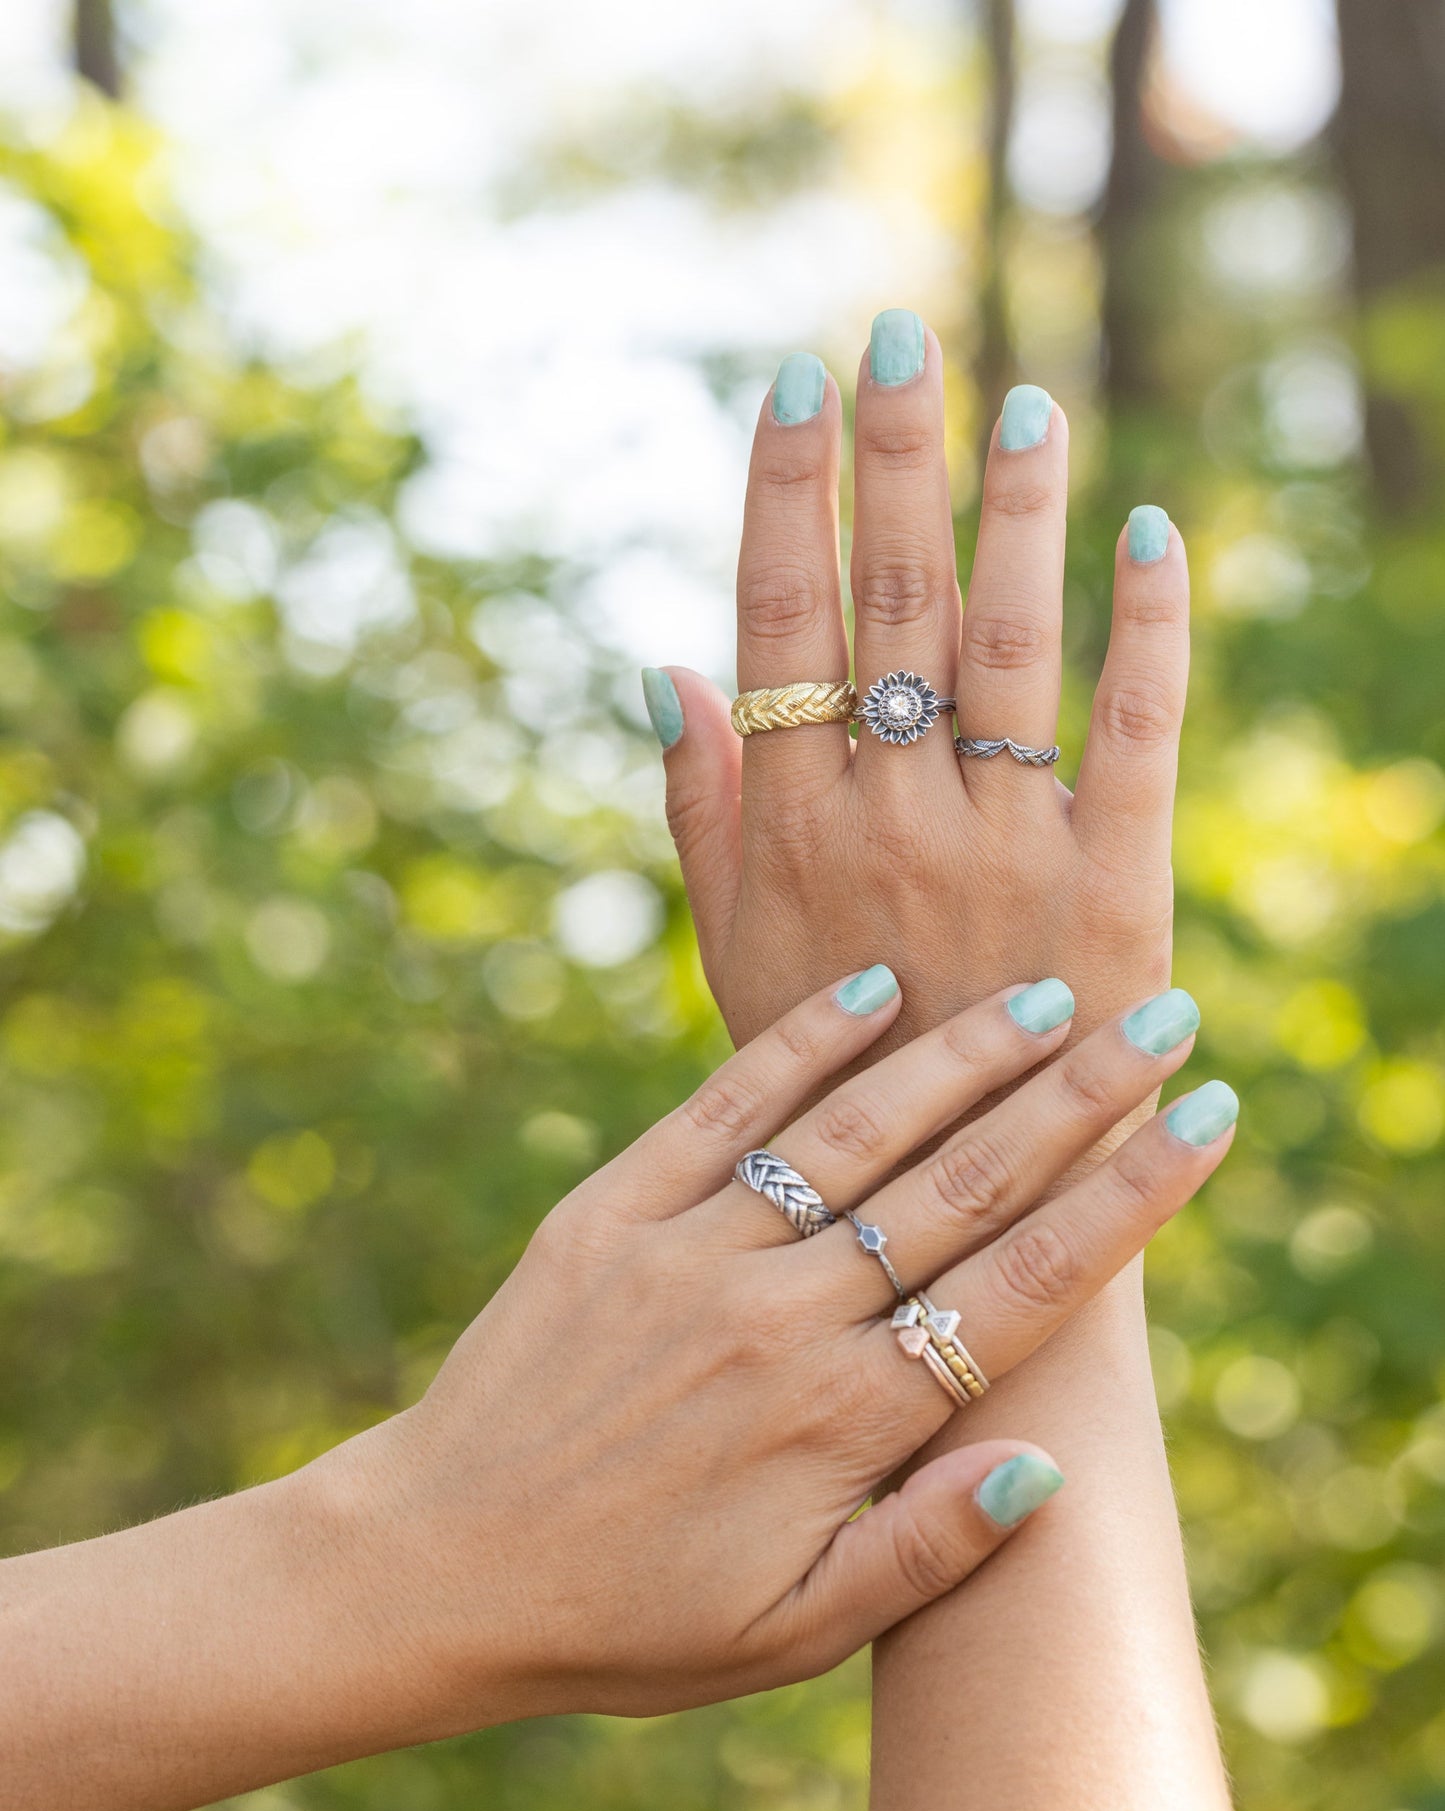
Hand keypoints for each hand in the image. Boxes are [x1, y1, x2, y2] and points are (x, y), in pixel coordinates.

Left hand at [331, 970, 1232, 1730]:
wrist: (433, 1566)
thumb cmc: (627, 1618)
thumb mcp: (791, 1631)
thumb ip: (926, 1553)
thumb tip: (1050, 1464)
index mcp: (840, 1420)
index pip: (1018, 1287)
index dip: (1124, 1201)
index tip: (1202, 1126)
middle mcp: (777, 1317)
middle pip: (958, 1185)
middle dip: (1076, 1098)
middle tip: (1161, 1019)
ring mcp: (688, 1251)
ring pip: (853, 1130)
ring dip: (961, 1054)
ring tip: (1047, 992)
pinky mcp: (608, 1211)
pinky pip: (723, 1111)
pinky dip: (798, 1044)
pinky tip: (872, 988)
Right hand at [645, 317, 1184, 1053]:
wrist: (947, 1221)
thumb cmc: (832, 1084)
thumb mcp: (730, 962)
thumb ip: (700, 818)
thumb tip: (665, 672)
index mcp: (790, 833)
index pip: (782, 625)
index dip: (788, 496)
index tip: (794, 386)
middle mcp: (891, 822)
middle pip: (893, 604)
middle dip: (895, 458)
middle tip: (900, 331)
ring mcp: (1006, 849)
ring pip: (1011, 643)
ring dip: (1019, 512)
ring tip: (1027, 400)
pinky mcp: (1113, 885)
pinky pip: (1134, 734)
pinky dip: (1151, 629)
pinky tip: (1155, 533)